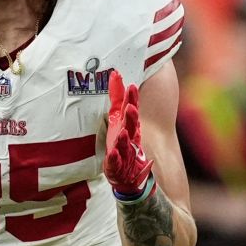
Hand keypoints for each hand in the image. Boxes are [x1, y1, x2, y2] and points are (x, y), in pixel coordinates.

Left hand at [105, 70, 155, 199]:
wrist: (127, 173)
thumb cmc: (122, 140)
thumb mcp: (117, 117)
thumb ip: (117, 97)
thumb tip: (115, 73)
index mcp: (129, 126)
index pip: (132, 110)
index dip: (132, 99)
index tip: (132, 86)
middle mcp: (130, 138)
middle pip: (132, 127)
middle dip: (131, 118)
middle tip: (130, 108)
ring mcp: (125, 153)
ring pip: (125, 145)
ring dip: (124, 139)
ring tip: (123, 132)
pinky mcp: (118, 168)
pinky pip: (116, 164)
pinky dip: (115, 159)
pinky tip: (113, 154)